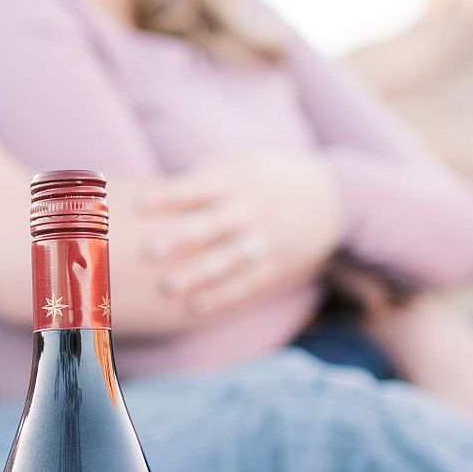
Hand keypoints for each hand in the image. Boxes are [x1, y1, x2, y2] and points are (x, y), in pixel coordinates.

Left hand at [135, 152, 343, 318]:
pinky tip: (195, 307)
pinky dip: (222, 296)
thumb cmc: (268, 178)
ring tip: (167, 288)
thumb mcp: (242, 164)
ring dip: (197, 274)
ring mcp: (265, 238)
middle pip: (211, 224)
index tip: (138, 205)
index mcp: (237, 179)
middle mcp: (250, 208)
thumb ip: (203, 177)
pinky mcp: (277, 264)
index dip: (168, 196)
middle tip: (148, 251)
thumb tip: (155, 193)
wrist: (334, 196)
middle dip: (180, 237)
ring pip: (227, 259)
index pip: (196, 187)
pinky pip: (246, 282)